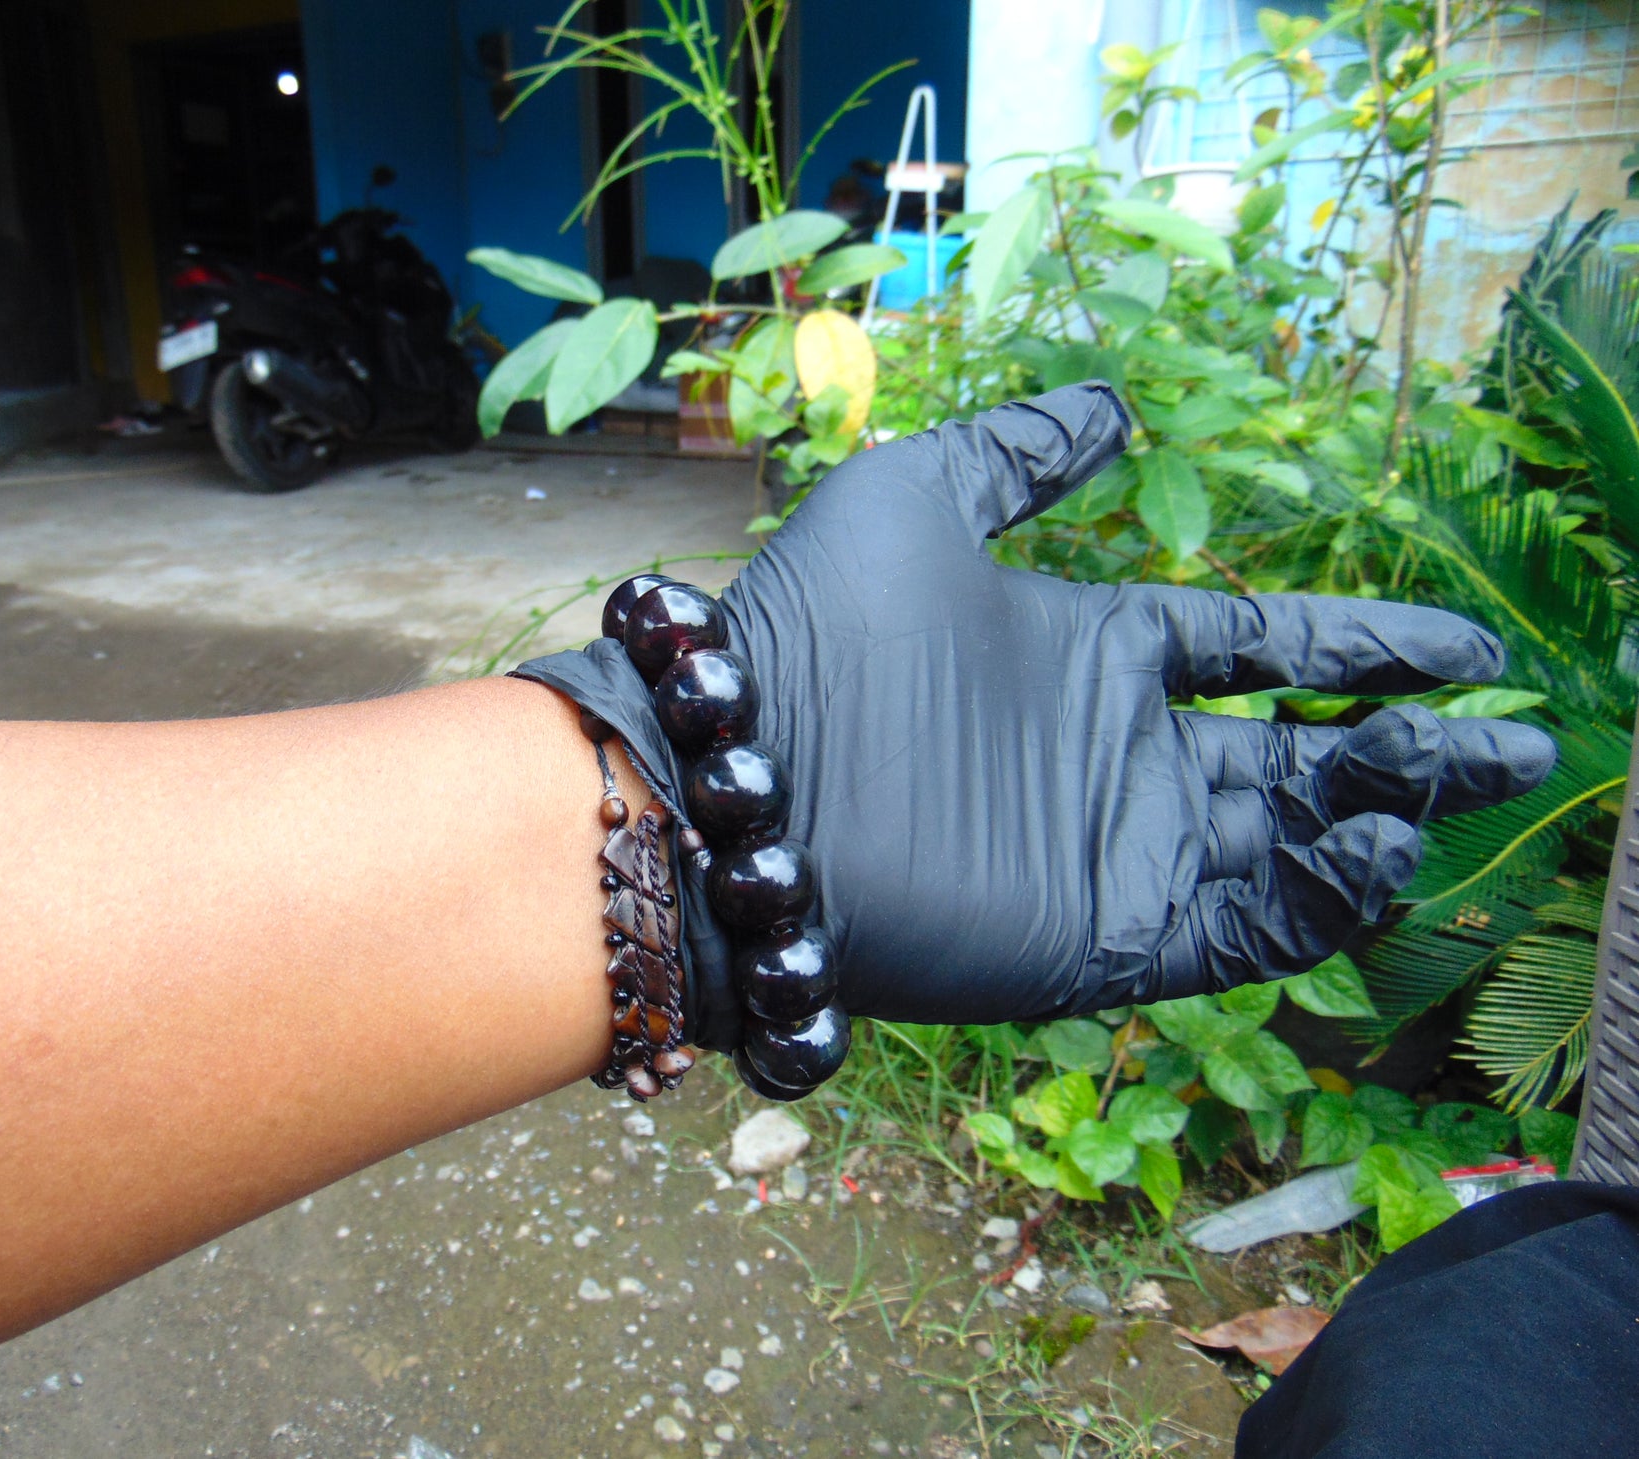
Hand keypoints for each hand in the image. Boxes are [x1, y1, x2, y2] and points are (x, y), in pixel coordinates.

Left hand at [517, 383, 1554, 1047]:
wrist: (738, 778)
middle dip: (1408, 746)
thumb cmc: (816, 632)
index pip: (1257, 651)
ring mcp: (1114, 847)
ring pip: (1288, 842)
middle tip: (1517, 738)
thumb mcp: (922, 497)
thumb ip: (1023, 452)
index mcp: (1092, 652)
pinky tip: (1378, 847)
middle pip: (1299, 753)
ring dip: (1381, 815)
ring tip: (1457, 778)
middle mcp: (1116, 753)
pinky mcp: (1104, 935)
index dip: (1363, 648)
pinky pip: (1245, 927)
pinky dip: (1323, 898)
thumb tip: (1115, 406)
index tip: (1465, 649)